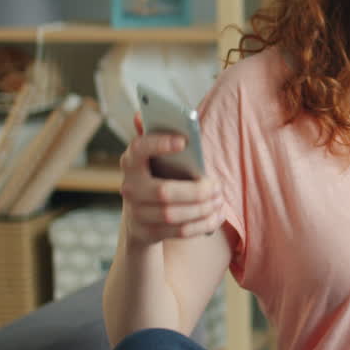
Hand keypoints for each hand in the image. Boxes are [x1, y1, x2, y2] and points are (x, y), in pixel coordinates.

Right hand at [118, 112, 223, 244]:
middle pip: (163, 192)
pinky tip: (216, 215)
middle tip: (217, 185)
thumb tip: (142, 115)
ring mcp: (136, 213)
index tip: (184, 140)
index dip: (159, 144)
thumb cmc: (157, 178)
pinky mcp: (146, 233)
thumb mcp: (156, 160)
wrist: (141, 219)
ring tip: (219, 199)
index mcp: (131, 162)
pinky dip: (202, 224)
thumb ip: (159, 139)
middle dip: (196, 191)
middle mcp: (129, 188)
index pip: (139, 149)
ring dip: (203, 208)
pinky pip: (179, 231)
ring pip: (173, 214)